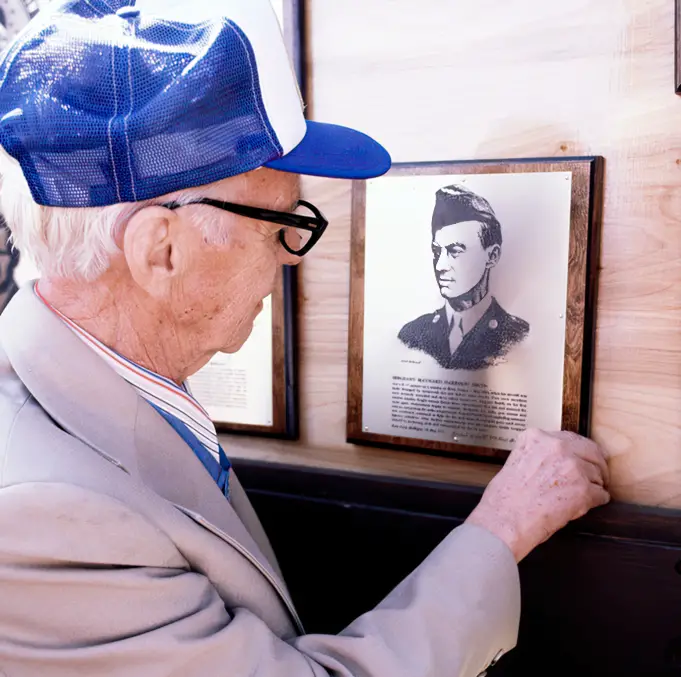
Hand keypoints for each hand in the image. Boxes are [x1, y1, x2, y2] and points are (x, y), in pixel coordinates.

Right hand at [465, 428, 609, 561]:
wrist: (505, 521)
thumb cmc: (504, 499)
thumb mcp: (515, 461)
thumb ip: (536, 454)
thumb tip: (554, 461)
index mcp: (537, 438)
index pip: (570, 438)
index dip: (579, 451)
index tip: (582, 458)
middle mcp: (556, 447)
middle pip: (592, 451)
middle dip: (596, 465)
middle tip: (596, 476)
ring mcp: (572, 467)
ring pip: (597, 474)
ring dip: (593, 485)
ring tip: (581, 496)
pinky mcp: (583, 489)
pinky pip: (601, 494)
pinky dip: (596, 501)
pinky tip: (585, 505)